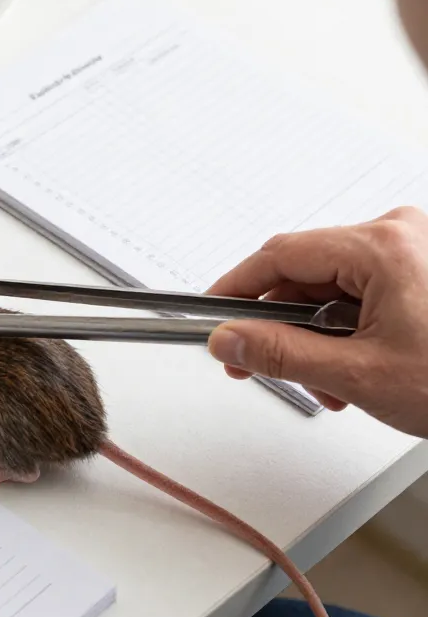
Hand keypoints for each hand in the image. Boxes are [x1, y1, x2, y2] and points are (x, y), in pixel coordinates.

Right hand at [205, 206, 427, 436]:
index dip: (235, 289)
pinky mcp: (422, 269)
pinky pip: (362, 289)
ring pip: (332, 285)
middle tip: (258, 364)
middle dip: (283, 327)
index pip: (279, 255)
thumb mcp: (359, 374)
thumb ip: (279, 354)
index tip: (211, 315)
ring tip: (331, 382)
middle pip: (305, 271)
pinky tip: (354, 367)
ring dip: (316, 335)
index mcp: (382, 247)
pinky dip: (347, 328)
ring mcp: (414, 249)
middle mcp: (399, 234)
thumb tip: (229, 341)